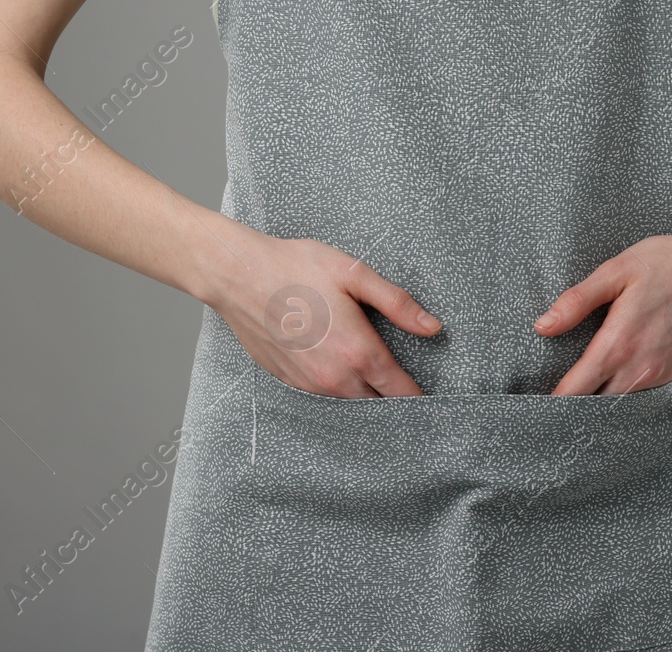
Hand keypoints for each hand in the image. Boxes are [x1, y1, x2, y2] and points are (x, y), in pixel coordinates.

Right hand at [205, 231, 440, 397]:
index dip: (419, 397)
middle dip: (395, 398)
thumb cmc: (296, 268)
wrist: (238, 275)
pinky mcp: (289, 381)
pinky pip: (323, 396)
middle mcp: (334, 377)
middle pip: (378, 404)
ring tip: (378, 380)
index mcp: (358, 352)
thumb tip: (433, 327)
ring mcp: (309, 384)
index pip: (400, 392)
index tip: (433, 398)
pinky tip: (340, 368)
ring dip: (366, 395)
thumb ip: (397, 303)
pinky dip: (338, 390)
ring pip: (350, 402)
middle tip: (406, 384)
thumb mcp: (354, 275)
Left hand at [534, 219, 671, 395]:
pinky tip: (616, 378)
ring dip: (601, 400)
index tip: (535, 405)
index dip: (553, 402)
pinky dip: (626, 391)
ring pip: (622, 401)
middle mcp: (641, 368)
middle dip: (574, 405)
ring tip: (581, 393)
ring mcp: (663, 373)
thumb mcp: (617, 272)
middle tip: (554, 399)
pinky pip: (644, 392)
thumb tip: (543, 326)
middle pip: (596, 404)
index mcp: (619, 344)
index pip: (576, 390)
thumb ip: (577, 301)